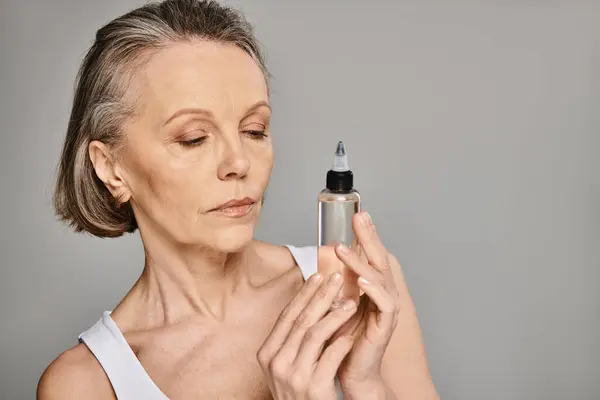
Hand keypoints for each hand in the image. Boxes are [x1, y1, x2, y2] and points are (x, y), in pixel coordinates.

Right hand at [257, 270, 358, 398]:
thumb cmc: (300, 394)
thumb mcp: (287, 366)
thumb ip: (292, 339)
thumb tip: (309, 302)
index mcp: (267, 354)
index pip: (287, 316)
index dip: (304, 293)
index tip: (319, 274)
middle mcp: (276, 363)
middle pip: (301, 320)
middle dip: (321, 294)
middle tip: (337, 276)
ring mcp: (293, 377)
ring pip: (316, 334)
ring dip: (335, 314)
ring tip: (351, 301)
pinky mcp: (314, 388)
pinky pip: (331, 356)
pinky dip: (343, 341)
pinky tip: (354, 331)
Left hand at [333, 212, 400, 396]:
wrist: (351, 371)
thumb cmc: (342, 338)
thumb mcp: (337, 305)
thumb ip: (337, 285)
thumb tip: (323, 262)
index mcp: (372, 287)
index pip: (370, 255)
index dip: (365, 235)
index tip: (357, 214)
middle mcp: (382, 294)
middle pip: (379, 258)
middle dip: (369, 237)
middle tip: (360, 217)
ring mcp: (386, 309)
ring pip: (380, 277)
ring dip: (362, 261)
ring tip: (344, 249)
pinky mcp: (386, 325)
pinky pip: (385, 304)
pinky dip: (374, 290)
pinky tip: (362, 280)